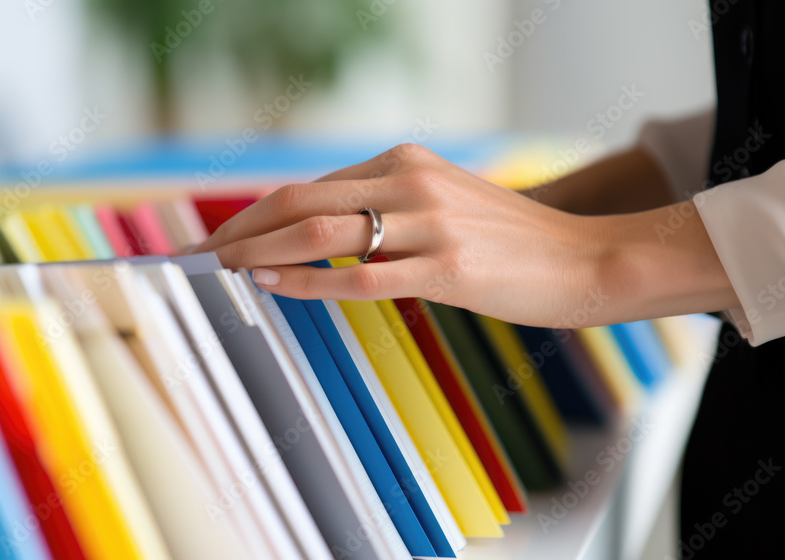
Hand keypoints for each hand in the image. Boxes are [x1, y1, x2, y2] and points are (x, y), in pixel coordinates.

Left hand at [194, 143, 612, 327]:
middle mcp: (410, 182)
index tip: (222, 239)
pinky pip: (360, 275)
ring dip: (261, 252)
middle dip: (242, 230)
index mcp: (404, 162)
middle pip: (300, 201)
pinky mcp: (446, 266)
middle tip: (203, 257)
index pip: (309, 188)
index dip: (256, 215)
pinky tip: (272, 286)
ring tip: (224, 271)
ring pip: (321, 231)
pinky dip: (307, 281)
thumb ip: (384, 205)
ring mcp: (429, 223)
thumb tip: (318, 229)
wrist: (580, 259)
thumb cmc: (506, 240)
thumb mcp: (440, 202)